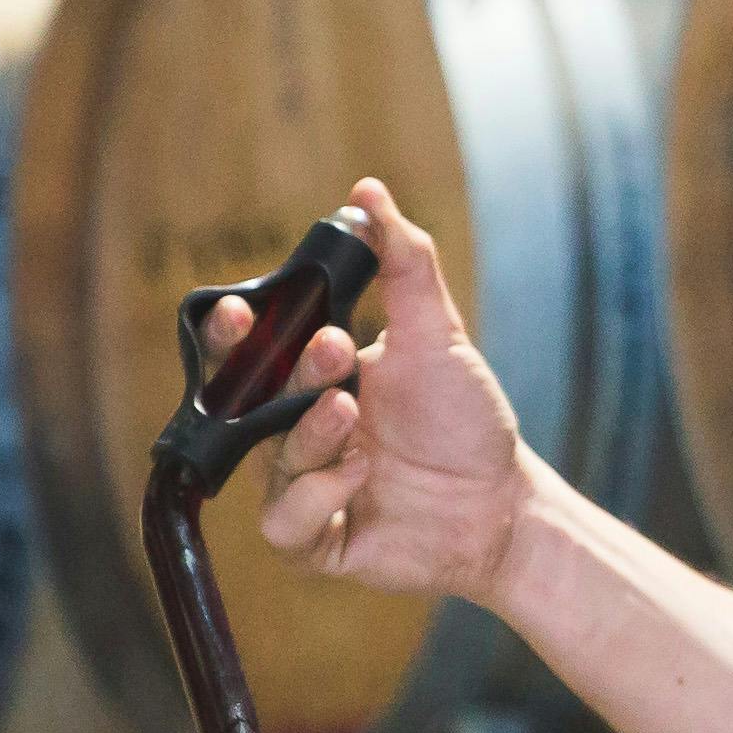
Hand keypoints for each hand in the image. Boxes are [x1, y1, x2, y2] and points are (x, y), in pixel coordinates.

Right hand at [211, 176, 532, 605]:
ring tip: (351, 409)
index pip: (247, 352)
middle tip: (329, 349)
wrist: (502, 500)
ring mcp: (302, 488)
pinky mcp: (317, 541)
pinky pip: (286, 523)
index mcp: (306, 380)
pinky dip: (316, 495)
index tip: (241, 310)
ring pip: (269, 461)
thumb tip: (367, 191)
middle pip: (241, 405)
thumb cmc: (464, 417)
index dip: (230, 333)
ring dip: (307, 431)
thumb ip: (403, 262)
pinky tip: (360, 475)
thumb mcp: (435, 333)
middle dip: (274, 374)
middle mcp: (292, 433)